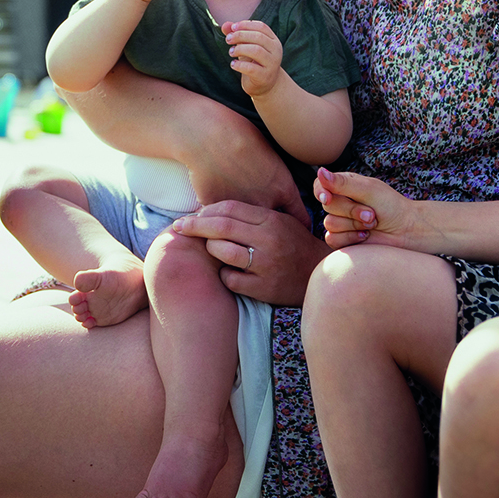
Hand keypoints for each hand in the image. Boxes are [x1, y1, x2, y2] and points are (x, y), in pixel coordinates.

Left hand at [169, 201, 329, 305]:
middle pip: (221, 228)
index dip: (205, 211)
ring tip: (210, 249)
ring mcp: (266, 265)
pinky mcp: (264, 288)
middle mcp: (269, 240)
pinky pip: (230, 279)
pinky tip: (229, 272)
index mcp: (271, 220)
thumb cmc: (293, 244)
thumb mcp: (279, 221)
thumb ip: (251, 215)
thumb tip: (211, 210)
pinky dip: (224, 275)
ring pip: (223, 252)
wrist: (319, 273)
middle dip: (195, 226)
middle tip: (178, 227)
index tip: (190, 215)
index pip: (229, 209)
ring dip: (211, 249)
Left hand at [223, 19, 284, 97]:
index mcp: (273, 41)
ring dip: (240, 49)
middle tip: (228, 39)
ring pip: (256, 50)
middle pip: (259, 37)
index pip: (262, 27)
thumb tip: (225, 25)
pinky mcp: (264, 77)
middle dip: (240, 35)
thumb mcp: (246, 46)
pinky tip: (233, 64)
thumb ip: (236, 34)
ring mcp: (272, 64)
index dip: (246, 24)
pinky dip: (239, 65)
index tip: (233, 27)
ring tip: (231, 52)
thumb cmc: (254, 62)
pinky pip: (251, 68)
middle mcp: (276, 51)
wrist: (264, 85)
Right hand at [315, 167, 416, 247]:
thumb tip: (319, 171)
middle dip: (351, 210)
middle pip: (327, 206)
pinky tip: (365, 236)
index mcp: (344, 186)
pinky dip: (351, 238)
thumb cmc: (391, 206)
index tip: (328, 197)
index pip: (320, 185)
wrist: (406, 231)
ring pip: (329, 224)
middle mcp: (340, 203)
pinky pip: (332, 239)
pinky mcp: (343, 240)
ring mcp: (341, 222)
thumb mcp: (368, 190)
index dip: (321, 192)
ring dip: (354, 225)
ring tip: (372, 224)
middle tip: (371, 213)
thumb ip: (342, 183)